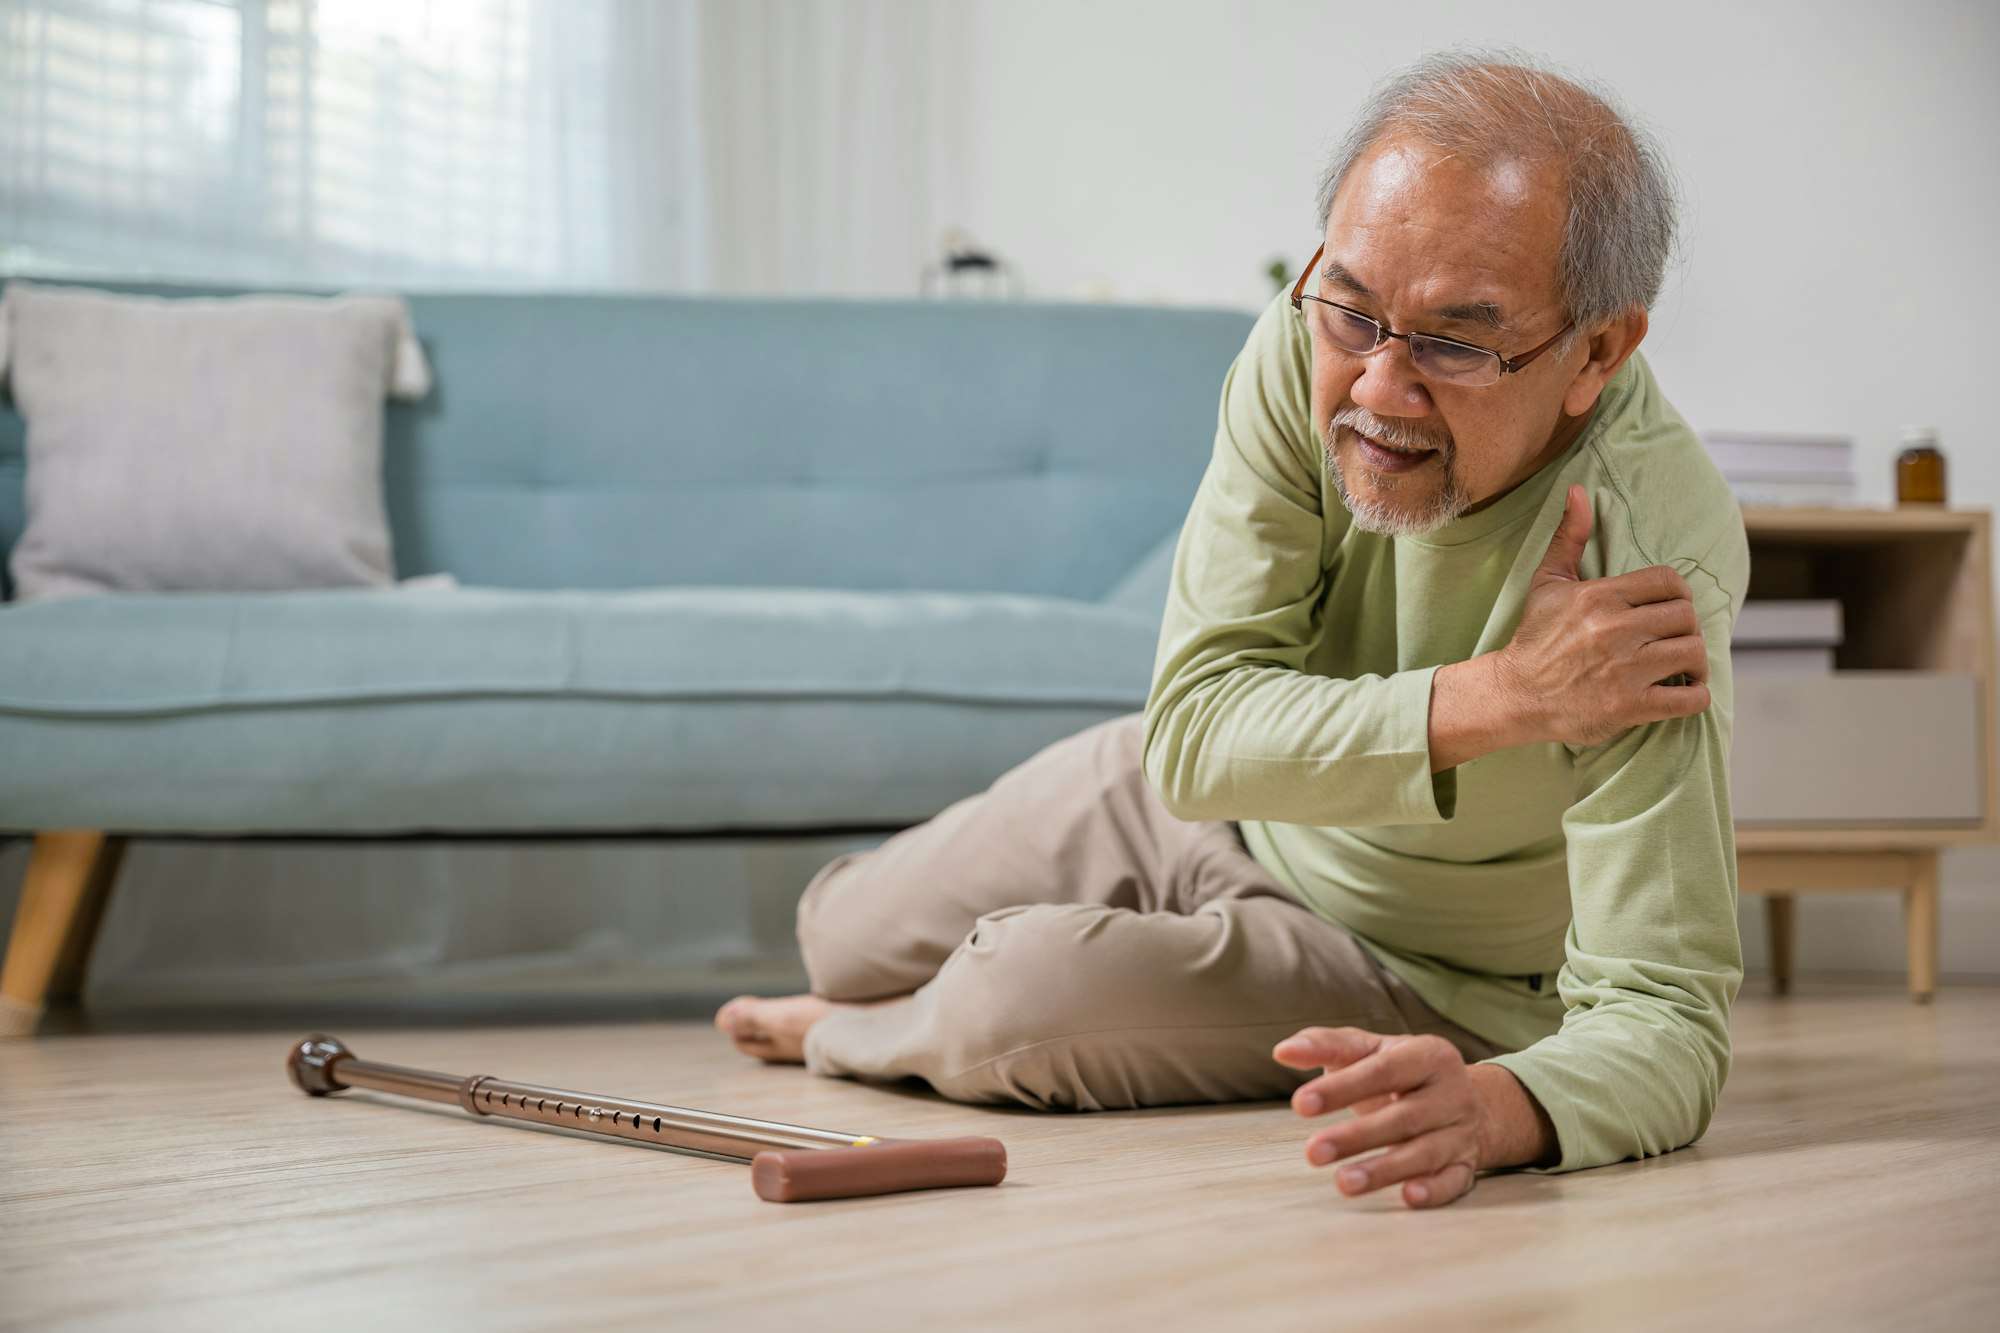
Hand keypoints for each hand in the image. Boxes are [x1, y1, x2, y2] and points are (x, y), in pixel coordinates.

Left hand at [1273, 1028, 1496, 1208]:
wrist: (1466, 1100)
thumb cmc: (1399, 1071)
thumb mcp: (1368, 1049)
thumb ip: (1325, 1045)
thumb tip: (1282, 1052)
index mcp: (1427, 1055)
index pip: (1383, 1070)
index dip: (1342, 1088)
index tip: (1299, 1105)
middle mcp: (1450, 1093)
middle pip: (1403, 1117)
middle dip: (1356, 1136)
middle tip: (1312, 1153)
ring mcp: (1461, 1131)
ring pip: (1424, 1153)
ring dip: (1384, 1170)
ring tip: (1343, 1183)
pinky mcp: (1466, 1165)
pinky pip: (1454, 1181)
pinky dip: (1434, 1190)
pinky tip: (1407, 1196)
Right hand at [1493, 484, 1711, 748]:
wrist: (1515, 694)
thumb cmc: (1535, 638)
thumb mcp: (1548, 582)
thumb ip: (1568, 537)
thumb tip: (1579, 491)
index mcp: (1600, 597)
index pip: (1668, 582)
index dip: (1677, 594)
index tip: (1669, 608)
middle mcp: (1615, 630)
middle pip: (1685, 617)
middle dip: (1685, 627)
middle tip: (1674, 638)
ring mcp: (1624, 670)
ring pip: (1692, 653)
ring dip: (1695, 661)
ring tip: (1682, 666)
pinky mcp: (1629, 706)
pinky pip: (1688, 698)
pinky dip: (1694, 695)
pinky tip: (1682, 692)